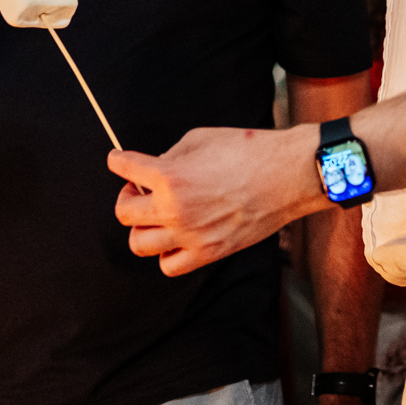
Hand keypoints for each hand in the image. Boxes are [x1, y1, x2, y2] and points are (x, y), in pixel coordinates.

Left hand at [109, 126, 321, 276]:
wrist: (288, 174)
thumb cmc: (250, 151)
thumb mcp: (201, 138)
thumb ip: (172, 156)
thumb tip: (157, 169)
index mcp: (170, 176)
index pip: (125, 168)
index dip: (118, 161)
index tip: (118, 159)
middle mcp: (174, 209)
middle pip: (124, 212)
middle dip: (128, 197)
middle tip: (140, 190)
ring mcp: (190, 235)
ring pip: (139, 243)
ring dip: (142, 227)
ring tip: (156, 216)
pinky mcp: (209, 252)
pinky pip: (169, 266)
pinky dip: (165, 253)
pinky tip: (175, 237)